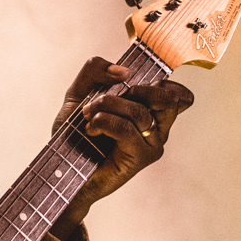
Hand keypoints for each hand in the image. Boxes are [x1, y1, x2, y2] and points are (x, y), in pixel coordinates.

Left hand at [49, 57, 193, 237]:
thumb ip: (95, 71)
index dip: (163, 82)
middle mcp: (157, 128)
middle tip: (106, 97)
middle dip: (136, 88)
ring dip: (107, 105)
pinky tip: (91, 129)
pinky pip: (127, 129)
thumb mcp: (79, 93)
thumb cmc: (75, 134)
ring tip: (87, 115)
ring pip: (140, 111)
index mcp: (150, 111)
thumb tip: (123, 71)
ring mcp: (152, 144)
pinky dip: (104, 122)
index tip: (130, 83)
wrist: (62, 169)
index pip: (178, 94)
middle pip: (168, 97)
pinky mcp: (141, 158)